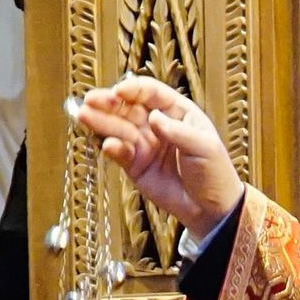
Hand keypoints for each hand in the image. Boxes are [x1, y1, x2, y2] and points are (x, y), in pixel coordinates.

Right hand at [73, 75, 242, 237]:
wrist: (211, 210)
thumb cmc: (215, 173)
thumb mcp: (204, 147)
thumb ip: (178, 132)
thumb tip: (154, 118)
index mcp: (177, 112)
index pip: (151, 92)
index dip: (134, 89)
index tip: (119, 91)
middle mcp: (157, 124)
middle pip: (128, 107)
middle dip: (109, 102)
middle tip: (91, 100)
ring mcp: (144, 144)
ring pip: (118, 127)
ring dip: (101, 122)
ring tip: (85, 117)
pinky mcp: (135, 165)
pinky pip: (119, 152)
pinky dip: (111, 148)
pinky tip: (107, 145)